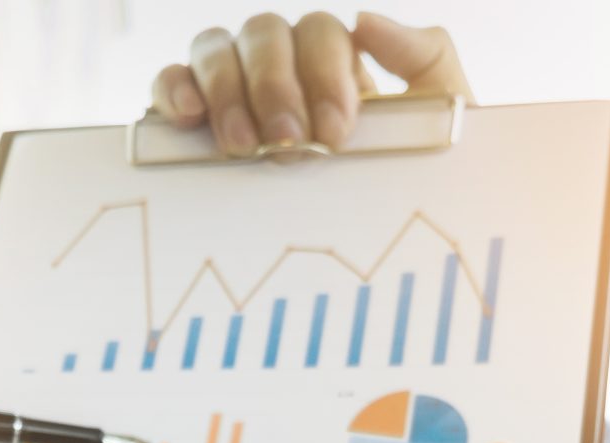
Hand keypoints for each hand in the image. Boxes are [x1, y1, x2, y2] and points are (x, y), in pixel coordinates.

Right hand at [152, 12, 470, 155]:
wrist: (390, 251)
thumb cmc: (411, 184)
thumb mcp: (438, 119)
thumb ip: (424, 56)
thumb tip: (366, 18)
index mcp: (335, 66)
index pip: (319, 32)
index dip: (324, 72)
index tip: (336, 133)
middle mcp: (281, 69)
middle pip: (265, 33)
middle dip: (275, 86)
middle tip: (288, 144)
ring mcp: (233, 91)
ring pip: (215, 48)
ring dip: (227, 90)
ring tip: (242, 146)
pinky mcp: (191, 122)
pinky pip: (171, 83)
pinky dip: (173, 88)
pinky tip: (188, 117)